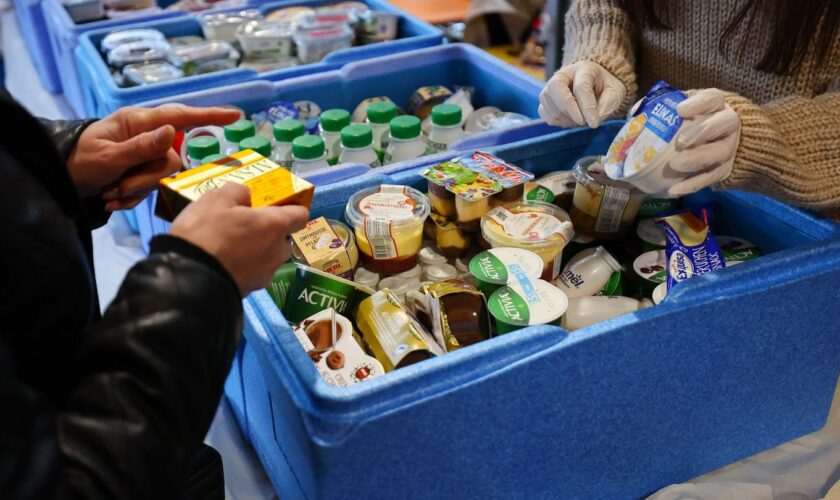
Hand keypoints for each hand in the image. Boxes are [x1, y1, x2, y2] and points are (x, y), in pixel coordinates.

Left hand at [67, 105, 239, 209]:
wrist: (59, 178)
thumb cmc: (78, 161)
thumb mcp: (108, 156)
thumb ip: (141, 147)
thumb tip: (172, 131)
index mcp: (137, 123)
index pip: (180, 116)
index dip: (209, 117)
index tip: (235, 117)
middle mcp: (145, 136)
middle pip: (170, 158)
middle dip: (147, 178)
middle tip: (119, 188)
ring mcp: (144, 155)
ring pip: (161, 176)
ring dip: (136, 190)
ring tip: (110, 194)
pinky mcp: (141, 173)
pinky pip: (150, 188)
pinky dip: (132, 198)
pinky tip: (111, 199)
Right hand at [169, 183, 309, 294]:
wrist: (189, 281)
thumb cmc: (206, 234)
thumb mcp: (215, 199)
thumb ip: (236, 192)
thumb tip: (246, 197)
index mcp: (275, 226)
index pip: (300, 215)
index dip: (291, 209)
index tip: (274, 206)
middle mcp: (277, 251)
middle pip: (283, 238)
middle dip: (269, 232)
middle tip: (245, 226)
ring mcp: (266, 274)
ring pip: (268, 257)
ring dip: (256, 250)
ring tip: (230, 246)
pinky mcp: (252, 290)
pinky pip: (253, 273)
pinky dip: (244, 266)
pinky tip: (223, 262)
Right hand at [539, 61, 625, 127]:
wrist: (595, 85)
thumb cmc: (606, 88)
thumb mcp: (615, 92)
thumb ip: (608, 104)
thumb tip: (594, 119)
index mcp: (584, 69)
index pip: (581, 87)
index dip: (587, 107)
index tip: (594, 123)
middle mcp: (563, 75)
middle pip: (555, 88)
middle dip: (568, 110)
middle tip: (582, 122)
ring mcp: (550, 87)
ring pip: (549, 104)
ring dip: (566, 118)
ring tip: (581, 120)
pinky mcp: (545, 100)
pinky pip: (545, 114)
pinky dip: (558, 122)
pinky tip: (571, 121)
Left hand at [666, 89, 740, 196]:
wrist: (721, 139)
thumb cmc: (694, 120)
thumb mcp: (683, 108)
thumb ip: (661, 107)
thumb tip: (635, 112)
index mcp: (717, 104)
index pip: (712, 98)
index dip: (699, 103)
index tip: (680, 110)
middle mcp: (728, 124)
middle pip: (722, 124)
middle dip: (701, 132)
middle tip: (680, 141)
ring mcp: (728, 147)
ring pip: (718, 153)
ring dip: (697, 160)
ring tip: (675, 165)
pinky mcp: (725, 169)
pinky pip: (710, 178)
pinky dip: (692, 184)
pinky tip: (673, 190)